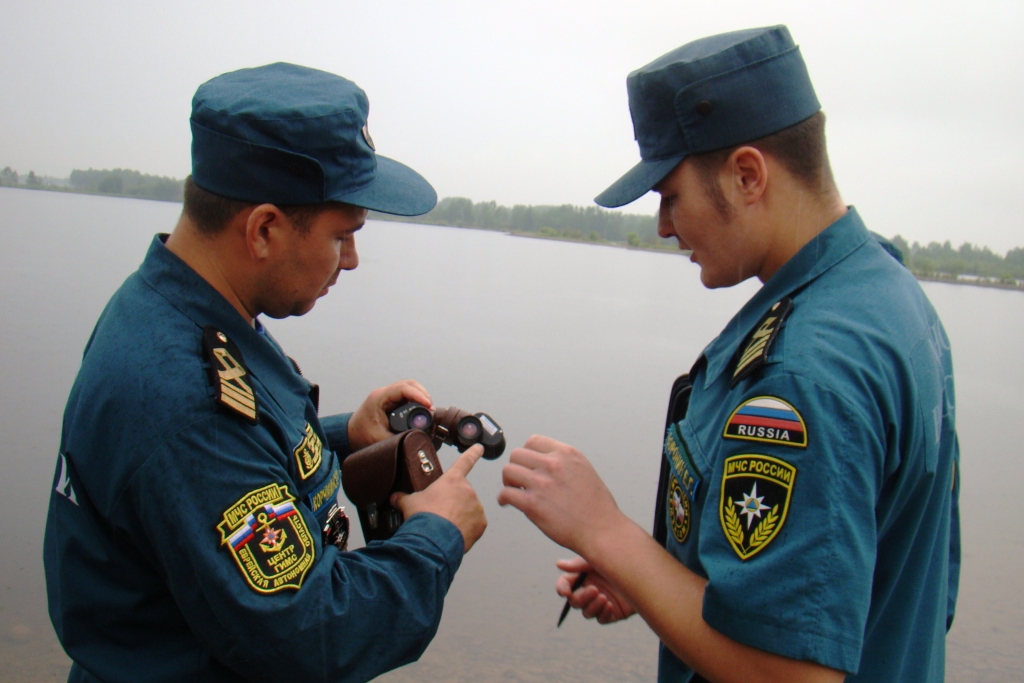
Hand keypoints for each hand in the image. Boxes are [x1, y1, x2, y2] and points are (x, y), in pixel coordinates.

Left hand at [348, 379, 431, 451]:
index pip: (403, 389)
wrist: (350, 435)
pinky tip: (422, 409)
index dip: (418, 395)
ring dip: (421, 396)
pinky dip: (417, 399)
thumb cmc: (361, 435)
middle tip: (430, 408)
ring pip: (410, 388)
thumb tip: (418, 438)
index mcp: (379, 398)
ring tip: (428, 409)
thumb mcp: (380, 439)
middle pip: (409, 384)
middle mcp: (384, 393)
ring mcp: (388, 396)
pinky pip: (407, 395)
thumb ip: (399, 438)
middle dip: (422, 394)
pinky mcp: (392, 401)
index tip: (429, 405)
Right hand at [391, 445, 487, 551]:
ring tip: (445, 526)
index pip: (464, 462)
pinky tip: (454, 534)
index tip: (479, 448)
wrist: (432, 540)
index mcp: (452, 480)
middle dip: (454, 502)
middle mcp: (468, 490)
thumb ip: (404, 498)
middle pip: (462, 494)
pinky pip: (475, 524)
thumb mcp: (409, 503)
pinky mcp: (480, 524)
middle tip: (440, 514)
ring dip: (460, 516)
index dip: (472, 453)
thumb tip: (395, 498)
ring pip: (469, 510)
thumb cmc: (423, 517)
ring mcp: (476, 507)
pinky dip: (467, 529)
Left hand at [497, 434, 625, 555]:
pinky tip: (507, 502)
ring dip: (508, 482)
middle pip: (517, 454)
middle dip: (516, 467)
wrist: (601, 529)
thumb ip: (563, 462)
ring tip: (514, 490)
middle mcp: (553, 464)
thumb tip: (544, 462)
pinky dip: (503, 499)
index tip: (526, 463)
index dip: (527, 453)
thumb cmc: (596, 506)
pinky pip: (506, 494)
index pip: (534, 441)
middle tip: (518, 479)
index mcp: (566, 454)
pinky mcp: (532, 504)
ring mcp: (541, 483)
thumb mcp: (584, 470)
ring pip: (508, 471)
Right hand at [556, 557, 635, 623]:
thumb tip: (559, 564)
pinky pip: (602, 619)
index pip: (565, 585)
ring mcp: (601, 602)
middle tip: (595, 590)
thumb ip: (578, 564)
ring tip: (605, 598)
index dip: (562, 589)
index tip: (565, 592)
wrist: (646, 571)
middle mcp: (590, 590)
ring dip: (593, 607)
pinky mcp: (613, 613)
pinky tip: (611, 606)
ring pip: (587, 613)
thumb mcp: (598, 560)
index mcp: (583, 577)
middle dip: (582, 598)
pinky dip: (604, 614)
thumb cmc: (620, 561)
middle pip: (575, 602)